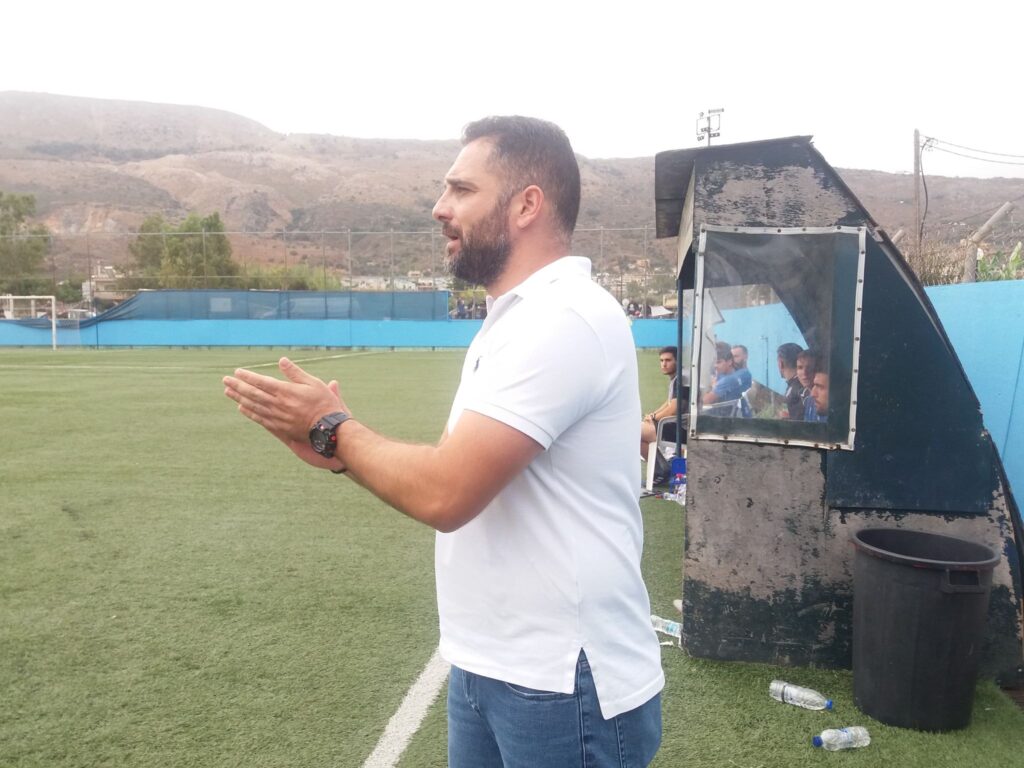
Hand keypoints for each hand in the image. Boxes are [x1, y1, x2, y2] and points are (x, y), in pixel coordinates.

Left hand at [223, 357, 348, 443]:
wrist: (329, 429)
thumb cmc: (324, 404)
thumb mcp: (313, 383)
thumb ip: (295, 373)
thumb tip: (281, 360)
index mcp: (286, 391)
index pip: (261, 382)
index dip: (248, 377)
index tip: (237, 372)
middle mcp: (278, 404)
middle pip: (253, 394)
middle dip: (237, 386)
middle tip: (225, 380)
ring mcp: (277, 417)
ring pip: (253, 406)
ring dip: (239, 398)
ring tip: (228, 392)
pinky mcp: (279, 428)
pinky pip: (259, 419)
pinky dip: (248, 412)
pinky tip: (241, 408)